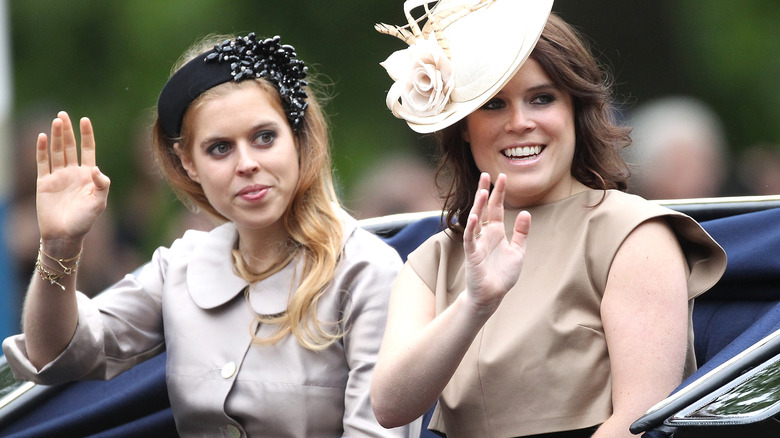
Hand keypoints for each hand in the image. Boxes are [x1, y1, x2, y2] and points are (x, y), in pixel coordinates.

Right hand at [36, 112, 109, 244]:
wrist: (65, 236)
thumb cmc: (85, 220)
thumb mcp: (99, 202)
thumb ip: (102, 184)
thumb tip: (95, 168)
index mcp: (88, 176)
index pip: (88, 150)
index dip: (86, 135)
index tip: (85, 120)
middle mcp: (73, 173)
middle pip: (69, 147)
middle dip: (67, 131)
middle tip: (63, 114)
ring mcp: (58, 177)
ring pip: (56, 152)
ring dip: (55, 136)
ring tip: (56, 121)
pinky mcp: (44, 183)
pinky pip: (42, 163)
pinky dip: (42, 150)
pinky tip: (42, 137)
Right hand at [463, 173, 530, 314]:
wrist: (493, 295)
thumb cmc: (503, 275)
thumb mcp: (518, 251)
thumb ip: (522, 232)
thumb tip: (526, 212)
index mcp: (496, 232)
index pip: (496, 208)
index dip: (499, 193)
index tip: (501, 176)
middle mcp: (485, 234)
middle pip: (484, 209)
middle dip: (485, 192)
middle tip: (486, 174)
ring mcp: (477, 243)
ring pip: (476, 220)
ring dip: (478, 206)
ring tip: (482, 190)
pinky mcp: (472, 255)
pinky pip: (470, 239)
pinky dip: (472, 228)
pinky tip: (475, 217)